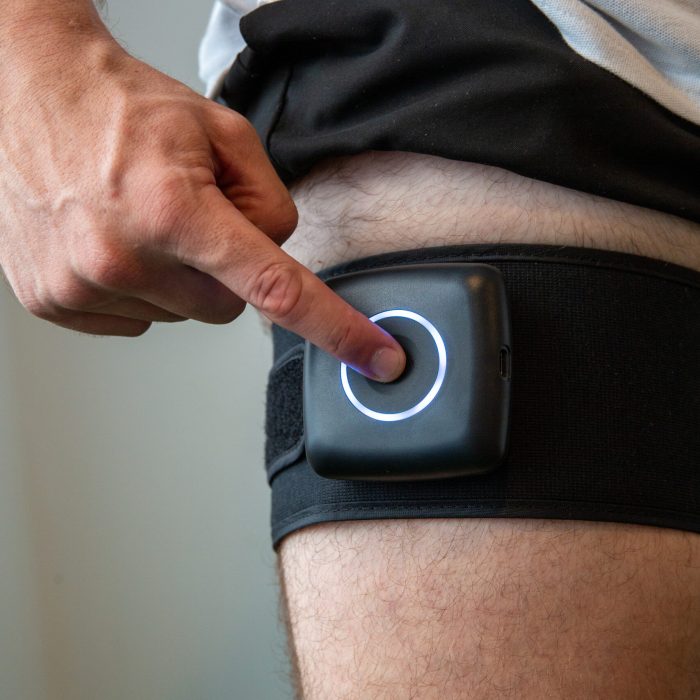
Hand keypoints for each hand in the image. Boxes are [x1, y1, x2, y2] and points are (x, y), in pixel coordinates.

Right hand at [0, 35, 404, 380]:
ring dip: (178, 278)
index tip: (375, 359)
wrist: (29, 93)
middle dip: (224, 271)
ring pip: (181, 316)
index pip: (275, 288)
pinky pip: (137, 320)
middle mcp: (123, 256)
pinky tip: (118, 242)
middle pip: (226, 307)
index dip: (335, 328)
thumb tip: (279, 257)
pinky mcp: (55, 301)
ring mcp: (83, 285)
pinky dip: (140, 289)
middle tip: (191, 217)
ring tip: (144, 220)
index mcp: (173, 208)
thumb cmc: (123, 108)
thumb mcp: (224, 134)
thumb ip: (271, 203)